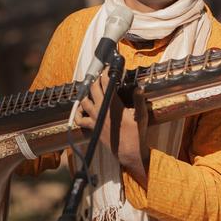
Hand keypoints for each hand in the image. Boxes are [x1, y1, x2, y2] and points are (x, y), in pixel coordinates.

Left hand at [74, 72, 149, 187]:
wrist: (129, 152)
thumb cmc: (136, 135)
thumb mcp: (142, 116)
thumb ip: (139, 100)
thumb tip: (139, 87)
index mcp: (114, 106)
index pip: (107, 84)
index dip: (107, 73)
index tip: (108, 68)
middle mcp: (102, 110)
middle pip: (94, 89)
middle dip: (97, 80)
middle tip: (101, 76)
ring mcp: (95, 119)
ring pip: (84, 101)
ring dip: (87, 94)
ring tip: (91, 89)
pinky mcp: (93, 127)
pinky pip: (80, 120)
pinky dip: (79, 114)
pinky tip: (83, 110)